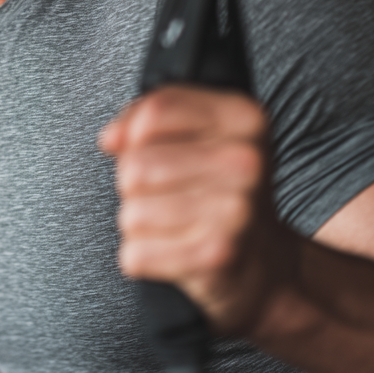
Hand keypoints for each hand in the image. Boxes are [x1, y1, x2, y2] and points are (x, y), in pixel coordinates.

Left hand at [99, 84, 294, 333]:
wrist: (261, 261)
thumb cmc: (217, 189)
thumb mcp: (194, 132)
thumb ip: (144, 117)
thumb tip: (111, 138)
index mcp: (243, 118)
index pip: (156, 111)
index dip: (132, 131)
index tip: (141, 145)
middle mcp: (245, 161)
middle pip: (136, 165)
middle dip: (132, 182)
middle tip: (163, 192)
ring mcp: (236, 211)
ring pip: (132, 211)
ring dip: (138, 220)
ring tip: (170, 220)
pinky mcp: (217, 256)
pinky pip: (137, 253)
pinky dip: (142, 256)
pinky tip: (173, 249)